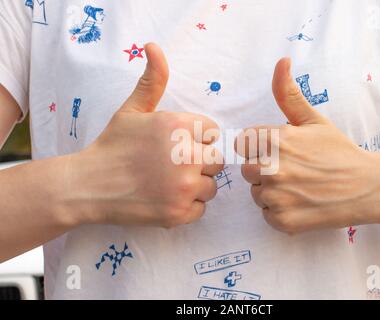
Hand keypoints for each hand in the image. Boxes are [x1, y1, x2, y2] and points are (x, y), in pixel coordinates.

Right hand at [68, 43, 223, 227]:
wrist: (89, 185)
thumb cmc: (113, 145)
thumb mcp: (132, 109)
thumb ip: (153, 81)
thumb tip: (153, 46)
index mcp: (179, 127)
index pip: (212, 132)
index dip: (196, 138)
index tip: (175, 145)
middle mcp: (187, 156)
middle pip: (216, 160)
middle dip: (198, 162)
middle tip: (171, 166)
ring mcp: (184, 188)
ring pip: (211, 186)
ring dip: (195, 186)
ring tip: (168, 183)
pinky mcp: (179, 214)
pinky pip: (200, 209)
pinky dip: (187, 207)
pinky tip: (165, 199)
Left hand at [236, 58, 379, 233]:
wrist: (367, 186)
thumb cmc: (338, 151)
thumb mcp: (313, 120)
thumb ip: (289, 93)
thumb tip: (281, 60)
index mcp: (276, 140)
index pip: (242, 143)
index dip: (259, 147)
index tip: (277, 151)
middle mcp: (272, 169)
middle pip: (247, 170)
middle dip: (263, 169)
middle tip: (292, 170)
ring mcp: (277, 197)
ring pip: (256, 194)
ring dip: (272, 192)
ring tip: (299, 187)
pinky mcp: (283, 221)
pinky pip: (267, 214)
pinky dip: (281, 212)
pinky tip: (301, 204)